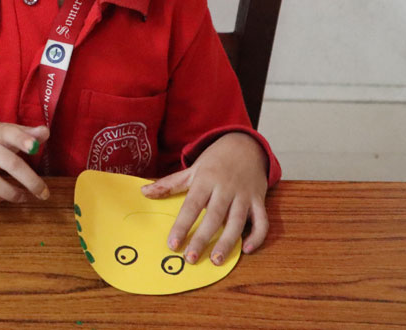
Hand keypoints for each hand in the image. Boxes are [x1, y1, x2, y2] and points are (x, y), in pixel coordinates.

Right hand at [0, 123, 49, 205]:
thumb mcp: (6, 132)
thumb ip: (27, 133)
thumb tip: (45, 132)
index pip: (9, 133)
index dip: (22, 140)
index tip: (34, 147)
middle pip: (9, 163)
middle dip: (30, 180)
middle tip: (44, 193)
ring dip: (14, 194)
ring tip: (26, 197)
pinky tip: (2, 197)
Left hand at [141, 131, 269, 264]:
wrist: (244, 145)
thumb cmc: (215, 161)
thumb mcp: (192, 169)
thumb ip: (169, 183)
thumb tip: (143, 192)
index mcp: (206, 180)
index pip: (191, 205)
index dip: (182, 225)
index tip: (173, 244)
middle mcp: (225, 188)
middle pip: (214, 216)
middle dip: (202, 238)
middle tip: (191, 258)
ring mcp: (244, 195)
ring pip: (237, 221)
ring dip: (228, 242)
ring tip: (216, 260)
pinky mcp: (259, 200)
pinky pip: (262, 220)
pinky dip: (257, 235)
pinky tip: (247, 249)